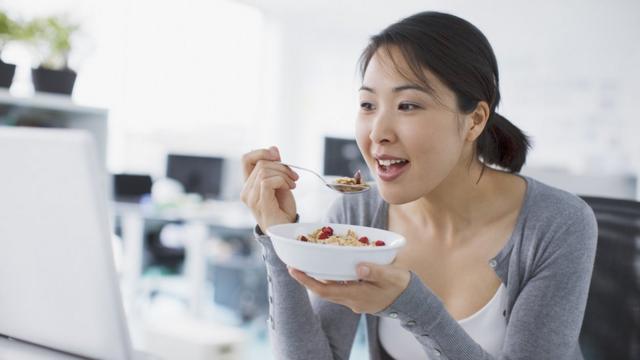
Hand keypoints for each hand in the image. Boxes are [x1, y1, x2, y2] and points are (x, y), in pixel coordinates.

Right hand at [240, 146, 298, 231]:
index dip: (261, 152)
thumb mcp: (280, 182)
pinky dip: (282, 181)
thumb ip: (275, 167)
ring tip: (293, 184)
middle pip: (261, 163)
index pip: (246, 159)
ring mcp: (251, 199)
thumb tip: (273, 148)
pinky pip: (267, 181)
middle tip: (294, 177)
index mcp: (249, 185)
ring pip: (264, 171)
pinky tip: (289, 188)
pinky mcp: (260, 204)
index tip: (277, 155)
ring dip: (284, 174)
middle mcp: (246, 191)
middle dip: (282, 166)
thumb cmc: (282, 209)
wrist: (286, 230)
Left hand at [289, 262, 410, 313]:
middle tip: (294, 265)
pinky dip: (331, 278)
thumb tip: (358, 266)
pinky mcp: (358, 296)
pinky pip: (339, 288)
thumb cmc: (402, 286)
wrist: (412, 301)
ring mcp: (354, 300)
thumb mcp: (391, 276)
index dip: (307, 281)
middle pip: (323, 291)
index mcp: (356, 295)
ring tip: (307, 264)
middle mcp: (351, 300)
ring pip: (331, 289)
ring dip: (318, 279)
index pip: (325, 290)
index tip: (293, 270)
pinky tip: (329, 268)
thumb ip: (375, 271)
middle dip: (308, 279)